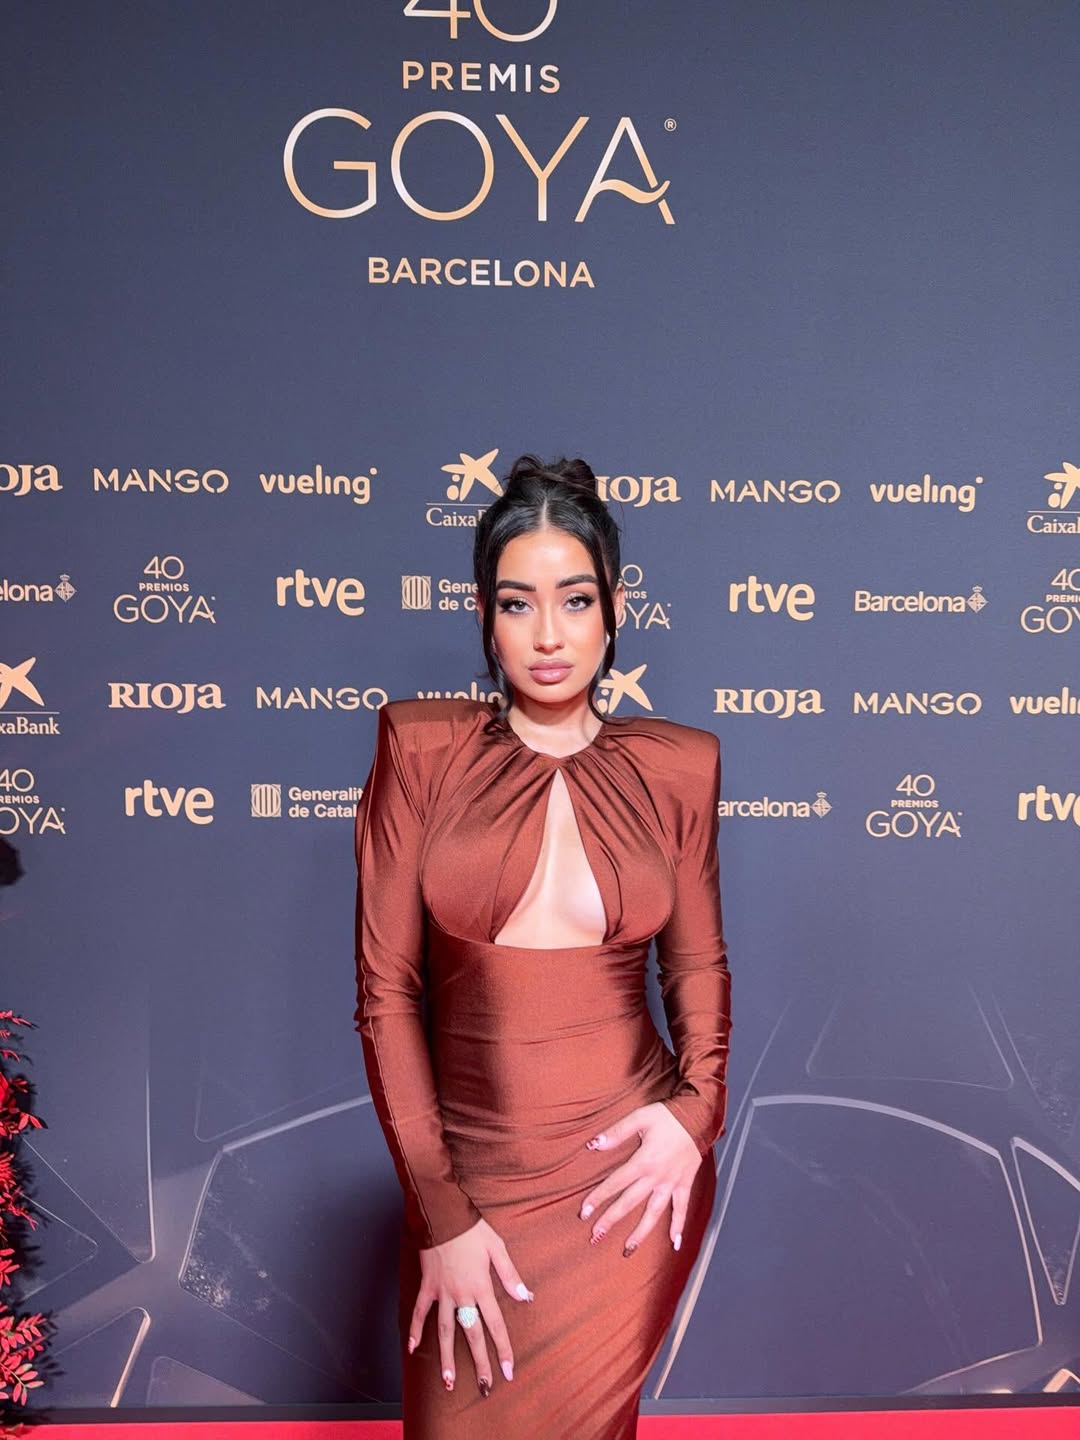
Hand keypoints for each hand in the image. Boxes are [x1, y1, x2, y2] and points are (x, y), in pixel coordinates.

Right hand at [408, 1217, 533, 1395]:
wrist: (442, 1215)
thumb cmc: (472, 1229)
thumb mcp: (497, 1248)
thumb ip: (511, 1275)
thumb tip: (526, 1297)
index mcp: (481, 1286)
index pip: (496, 1324)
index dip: (504, 1348)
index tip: (509, 1370)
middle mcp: (462, 1295)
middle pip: (473, 1334)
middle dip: (480, 1362)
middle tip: (485, 1387)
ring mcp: (442, 1293)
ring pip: (445, 1331)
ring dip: (447, 1357)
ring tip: (449, 1382)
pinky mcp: (427, 1287)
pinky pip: (420, 1312)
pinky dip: (415, 1330)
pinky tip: (412, 1349)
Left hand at [578, 1102, 701, 1254]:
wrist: (698, 1116)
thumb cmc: (667, 1116)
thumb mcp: (639, 1118)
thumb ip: (617, 1132)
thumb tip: (594, 1145)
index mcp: (643, 1161)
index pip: (615, 1183)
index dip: (598, 1197)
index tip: (584, 1212)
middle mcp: (656, 1177)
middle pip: (630, 1202)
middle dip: (611, 1220)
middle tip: (595, 1236)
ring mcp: (671, 1183)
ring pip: (654, 1213)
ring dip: (640, 1232)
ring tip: (628, 1249)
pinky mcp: (685, 1184)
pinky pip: (681, 1209)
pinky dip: (679, 1226)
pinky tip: (674, 1244)